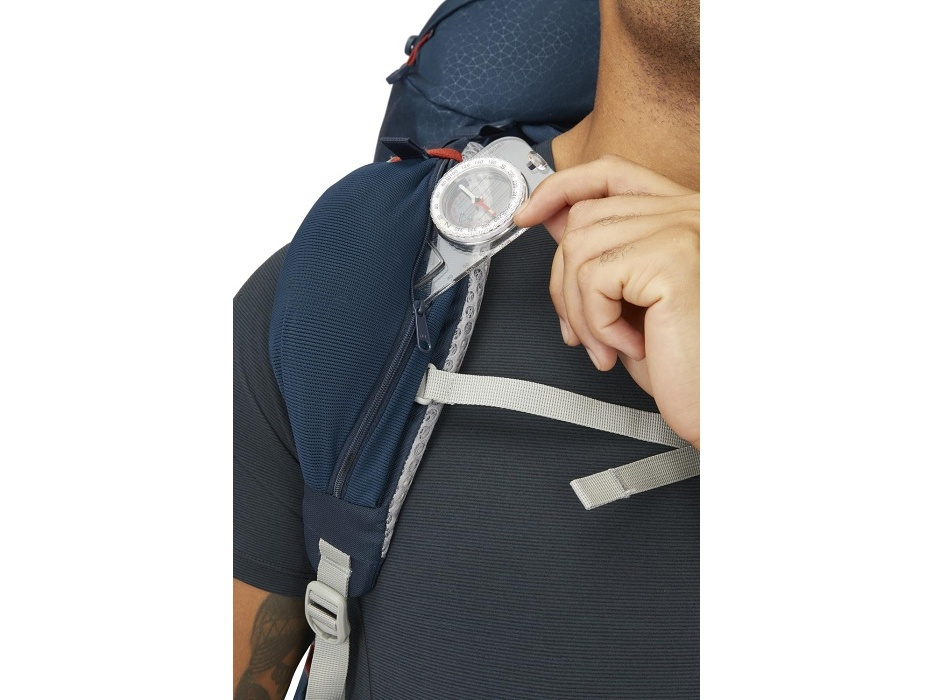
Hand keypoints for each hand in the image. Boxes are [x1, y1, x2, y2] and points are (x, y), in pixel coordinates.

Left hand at [513, 154, 698, 448]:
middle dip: (563, 281)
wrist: (724, 403)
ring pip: (580, 250)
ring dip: (580, 311)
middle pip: (584, 218)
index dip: (562, 187)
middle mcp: (691, 211)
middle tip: (579, 331)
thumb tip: (552, 220)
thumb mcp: (629, 300)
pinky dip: (597, 322)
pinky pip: (594, 279)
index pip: (611, 173)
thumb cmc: (688, 362)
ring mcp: (685, 228)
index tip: (528, 214)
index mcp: (683, 214)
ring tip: (607, 346)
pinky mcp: (673, 258)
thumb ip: (600, 253)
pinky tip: (629, 346)